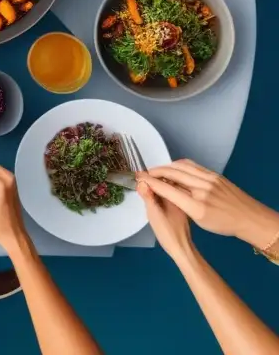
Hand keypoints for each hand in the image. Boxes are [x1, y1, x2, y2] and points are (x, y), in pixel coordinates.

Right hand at [139, 160, 278, 248]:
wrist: (249, 218)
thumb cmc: (223, 224)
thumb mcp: (198, 220)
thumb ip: (180, 204)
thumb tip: (163, 190)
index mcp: (197, 206)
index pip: (167, 189)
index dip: (150, 182)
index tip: (139, 179)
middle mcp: (203, 189)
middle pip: (172, 173)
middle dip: (155, 172)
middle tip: (144, 173)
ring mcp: (210, 179)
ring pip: (181, 166)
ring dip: (166, 166)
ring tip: (157, 170)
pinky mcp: (214, 174)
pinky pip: (192, 165)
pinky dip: (179, 165)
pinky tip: (174, 168)